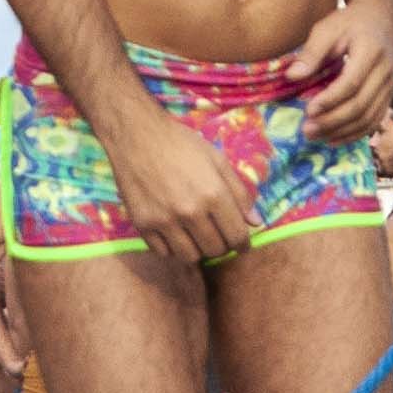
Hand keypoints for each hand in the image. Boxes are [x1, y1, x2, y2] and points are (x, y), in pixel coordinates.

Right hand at [104, 105, 258, 265]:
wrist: (136, 135)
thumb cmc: (181, 144)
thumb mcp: (217, 160)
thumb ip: (239, 193)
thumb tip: (256, 222)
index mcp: (213, 194)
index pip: (237, 236)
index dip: (243, 244)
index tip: (241, 243)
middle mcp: (190, 212)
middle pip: (215, 250)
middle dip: (222, 246)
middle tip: (218, 235)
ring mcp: (164, 221)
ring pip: (190, 257)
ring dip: (198, 250)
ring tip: (197, 236)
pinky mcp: (143, 225)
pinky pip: (164, 253)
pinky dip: (173, 248)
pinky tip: (175, 234)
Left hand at [282, 0, 392, 142]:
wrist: (382, 19)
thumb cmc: (351, 23)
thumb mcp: (328, 29)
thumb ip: (311, 52)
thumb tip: (292, 76)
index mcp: (371, 51)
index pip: (351, 83)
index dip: (330, 100)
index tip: (308, 111)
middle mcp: (385, 71)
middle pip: (360, 105)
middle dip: (332, 121)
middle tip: (307, 130)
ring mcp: (391, 86)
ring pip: (369, 118)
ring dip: (342, 132)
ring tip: (316, 137)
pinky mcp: (390, 95)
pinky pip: (374, 121)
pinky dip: (355, 134)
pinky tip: (334, 138)